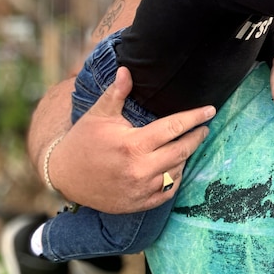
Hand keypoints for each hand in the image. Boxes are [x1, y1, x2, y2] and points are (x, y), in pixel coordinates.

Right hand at [48, 67, 214, 213]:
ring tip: (188, 143)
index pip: (174, 128)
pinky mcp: (139, 203)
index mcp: (132, 145)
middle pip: (182, 150)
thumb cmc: (83, 141)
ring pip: (177, 170)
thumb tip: (127, 69)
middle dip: (197, 136)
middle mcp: (139, 169)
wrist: (63, 176)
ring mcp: (140, 189)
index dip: (195, 118)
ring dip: (186, 156)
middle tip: (204, 127)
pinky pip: (168, 190)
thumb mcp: (99, 115)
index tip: (210, 110)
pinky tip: (175, 165)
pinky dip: (175, 177)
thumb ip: (117, 93)